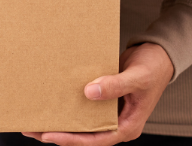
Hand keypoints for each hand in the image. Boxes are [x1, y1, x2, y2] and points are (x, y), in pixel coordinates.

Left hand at [23, 43, 173, 145]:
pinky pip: (84, 107)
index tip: (50, 135)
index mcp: (128, 126)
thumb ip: (115, 85)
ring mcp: (110, 112)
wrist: (159, 54)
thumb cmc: (154, 67)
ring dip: (61, 119)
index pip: (96, 139)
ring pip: (82, 121)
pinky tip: (51, 100)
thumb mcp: (137, 77)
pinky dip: (69, 105)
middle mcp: (116, 123)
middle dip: (59, 132)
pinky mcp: (104, 100)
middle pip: (84, 134)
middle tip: (32, 129)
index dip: (72, 139)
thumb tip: (90, 92)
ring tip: (35, 117)